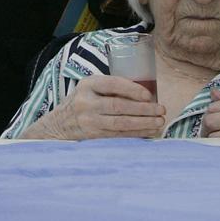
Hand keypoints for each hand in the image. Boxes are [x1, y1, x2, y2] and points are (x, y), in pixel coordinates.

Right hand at [25, 75, 164, 139]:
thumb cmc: (82, 102)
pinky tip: (149, 132)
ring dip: (143, 123)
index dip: (132, 89)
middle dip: (143, 109)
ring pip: (120, 123)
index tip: (148, 95)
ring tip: (159, 122)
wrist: (58, 124)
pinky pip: (118, 135)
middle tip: (161, 110)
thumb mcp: (90, 89)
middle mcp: (86, 102)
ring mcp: (89, 121)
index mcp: (87, 85)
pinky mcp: (93, 136)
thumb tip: (145, 94)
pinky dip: (136, 134)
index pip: (112, 84)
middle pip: (118, 106)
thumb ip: (111, 88)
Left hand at [201, 87, 219, 137]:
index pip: (214, 106)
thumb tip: (212, 93)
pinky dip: (219, 148)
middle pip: (210, 120)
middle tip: (208, 134)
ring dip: (212, 140)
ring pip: (214, 135)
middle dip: (206, 128)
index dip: (209, 115)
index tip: (210, 123)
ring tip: (217, 142)